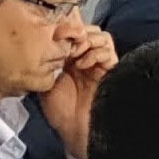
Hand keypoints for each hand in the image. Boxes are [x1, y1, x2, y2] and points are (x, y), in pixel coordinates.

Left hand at [34, 22, 117, 158]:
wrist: (77, 131)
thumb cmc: (61, 112)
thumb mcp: (45, 81)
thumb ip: (50, 60)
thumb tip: (51, 41)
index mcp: (70, 58)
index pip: (73, 32)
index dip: (66, 27)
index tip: (54, 33)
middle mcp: (86, 58)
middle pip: (88, 29)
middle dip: (77, 32)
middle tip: (65, 44)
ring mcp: (100, 64)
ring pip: (101, 36)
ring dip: (87, 41)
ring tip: (75, 54)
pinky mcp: (112, 72)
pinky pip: (110, 51)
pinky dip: (97, 52)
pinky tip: (84, 65)